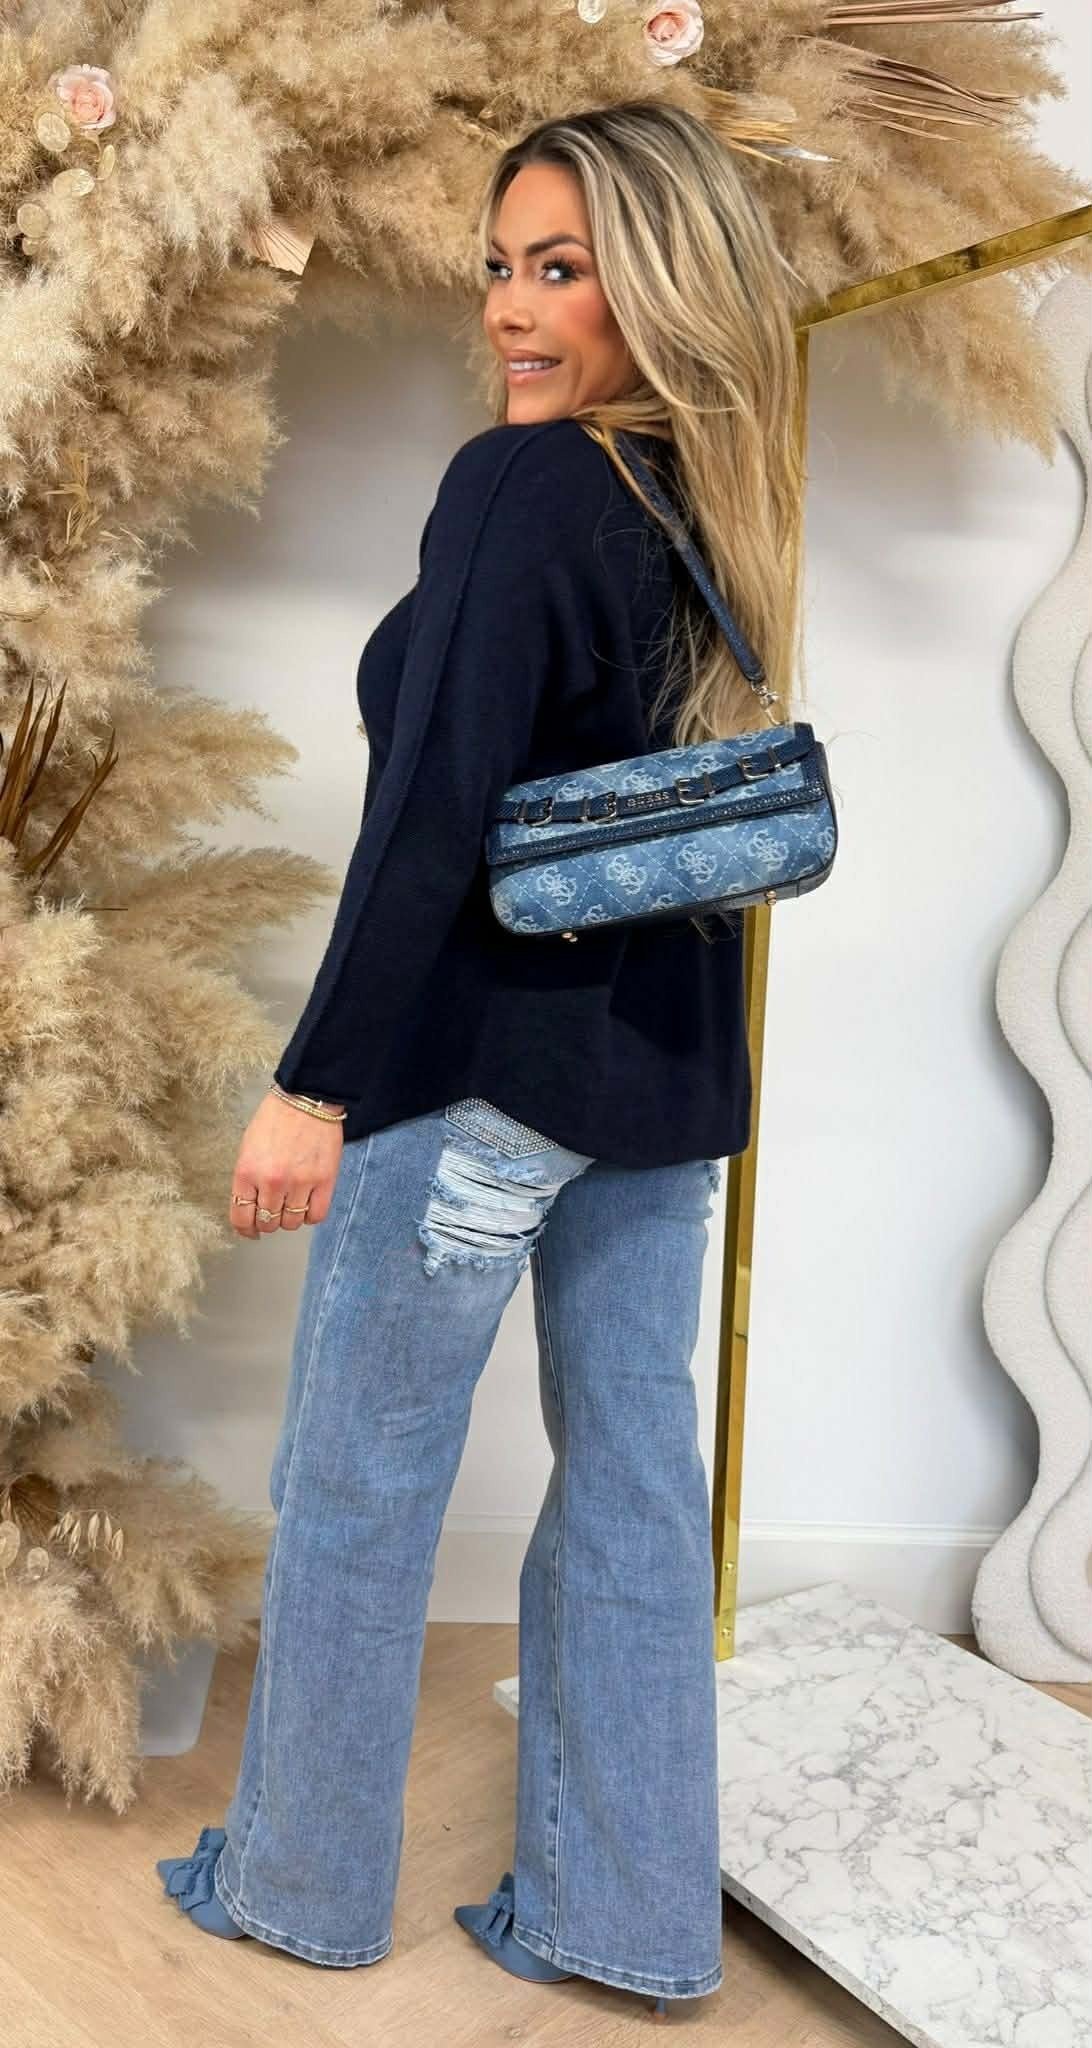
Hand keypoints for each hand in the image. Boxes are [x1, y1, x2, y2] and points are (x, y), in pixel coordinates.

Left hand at [229, 1091, 344, 1238]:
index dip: (245, 1230)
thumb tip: (249, 1207)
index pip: (241, 1218)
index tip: (250, 1231)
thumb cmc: (275, 1118)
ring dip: (290, 1217)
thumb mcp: (248, 1147)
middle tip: (273, 1211)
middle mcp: (272, 1182)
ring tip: (292, 1203)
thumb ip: (247, 1179)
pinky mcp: (324, 1180)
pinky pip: (316, 1216)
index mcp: (247, 1172)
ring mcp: (300, 1183)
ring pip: (292, 1223)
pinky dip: (311, 1216)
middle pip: (268, 1223)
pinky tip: (308, 1204)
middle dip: (268, 1221)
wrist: (306, 1097)